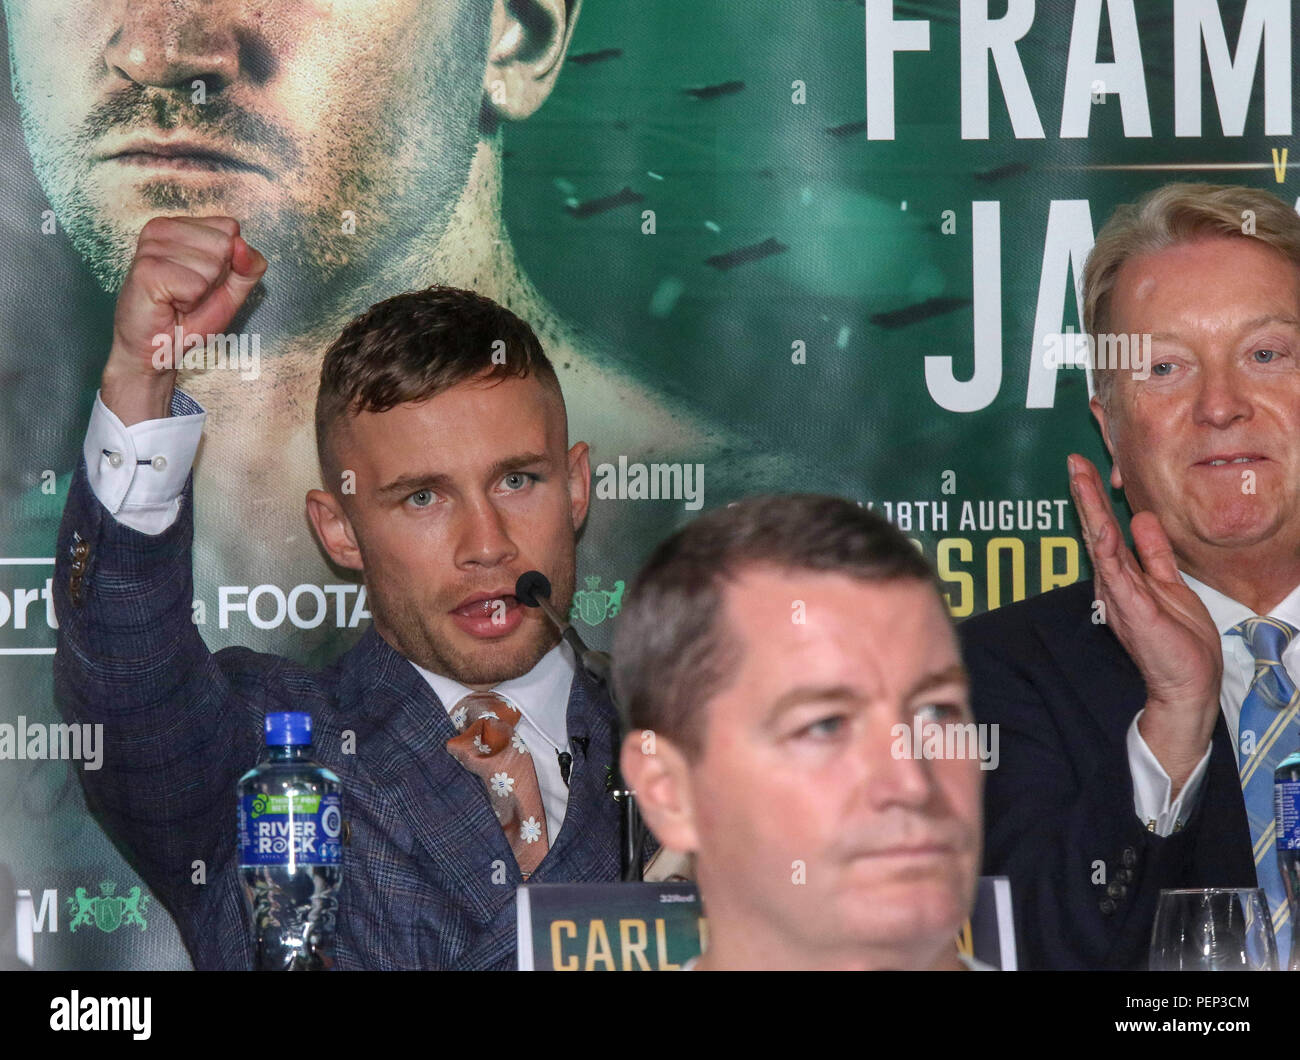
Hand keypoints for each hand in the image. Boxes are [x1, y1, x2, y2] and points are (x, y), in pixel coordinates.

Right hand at [102, 216, 266, 424]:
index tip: (203, 280)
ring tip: (177, 298)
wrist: (156, 349)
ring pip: (212, 265)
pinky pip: (196, 284)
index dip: (228, 263)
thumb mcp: (232, 290)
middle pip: (225, 244)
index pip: (230, 228)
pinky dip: (189, 302)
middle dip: (215, 278)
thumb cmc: (189, 318)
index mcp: (181, 226)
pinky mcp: (146, 269)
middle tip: (189, 292)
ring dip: (200, 292)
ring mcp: (152, 246)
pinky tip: (169, 303)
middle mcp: (162, 227)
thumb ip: (248, 267)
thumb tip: (242, 245)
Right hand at [1067, 453, 1221, 792]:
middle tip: (1073, 462)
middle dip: (1084, 496)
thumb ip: (1154, 552)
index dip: (1095, 499)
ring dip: (1090, 513)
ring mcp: (1119, 597)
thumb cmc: (1179, 641)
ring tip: (1079, 481)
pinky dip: (1108, 553)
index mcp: (1123, 577)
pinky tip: (1102, 531)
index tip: (1084, 468)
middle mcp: (1114, 584)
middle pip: (1096, 532)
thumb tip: (1140, 517)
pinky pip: (1117, 578)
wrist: (1189, 683)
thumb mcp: (1169, 583)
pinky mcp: (1132, 612)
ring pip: (1100, 546)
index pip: (1106, 530)